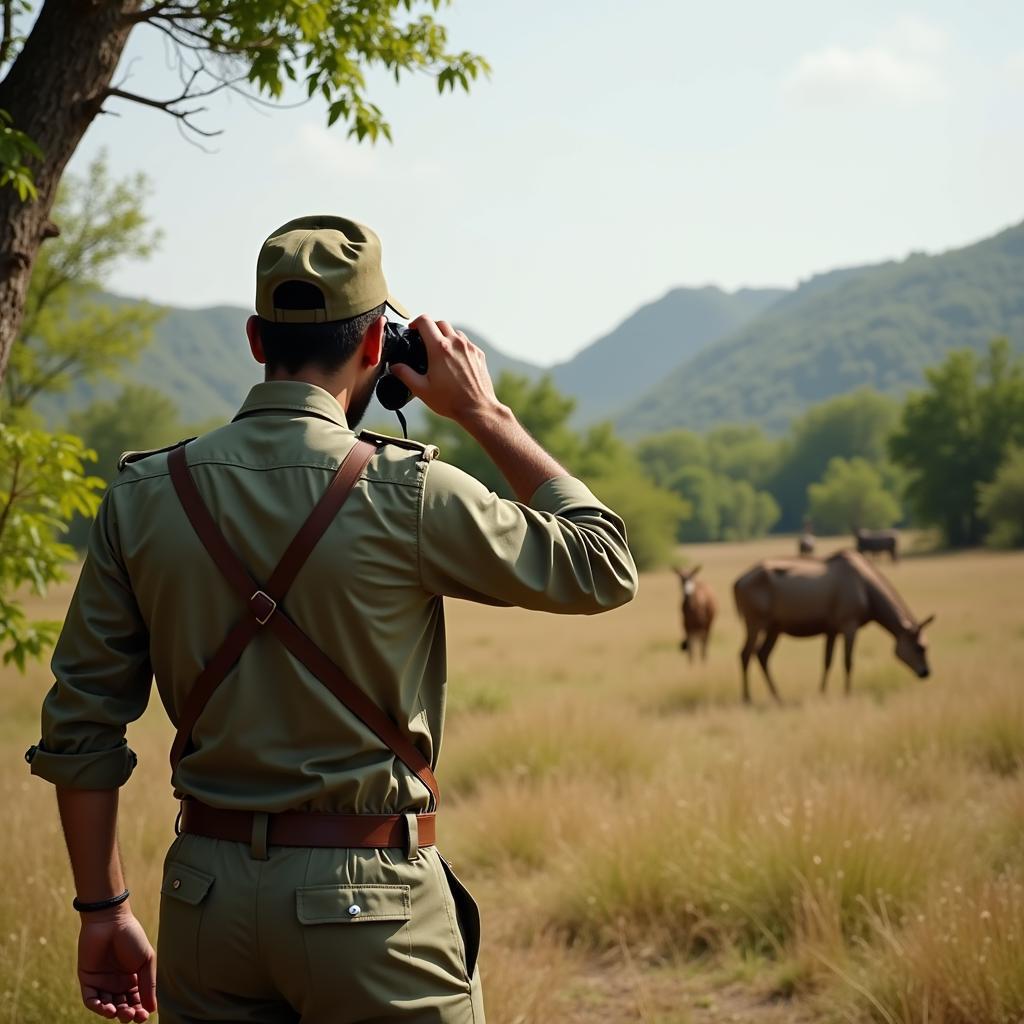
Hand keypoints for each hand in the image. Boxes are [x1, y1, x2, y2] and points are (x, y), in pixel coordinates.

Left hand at [77, 906, 156, 1021]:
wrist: (111, 921)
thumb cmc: (132, 937)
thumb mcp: (146, 960)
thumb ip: (148, 984)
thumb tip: (152, 1009)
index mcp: (133, 979)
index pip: (137, 1001)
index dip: (140, 1011)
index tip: (144, 1015)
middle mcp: (117, 983)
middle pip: (122, 1007)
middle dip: (127, 1014)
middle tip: (130, 1014)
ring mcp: (102, 983)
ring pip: (106, 1006)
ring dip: (112, 1012)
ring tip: (118, 1012)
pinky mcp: (88, 980)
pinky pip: (91, 999)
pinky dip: (97, 1006)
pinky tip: (106, 1008)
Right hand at [390, 316, 502, 426]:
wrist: (477, 408)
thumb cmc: (450, 401)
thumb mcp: (421, 389)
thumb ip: (405, 374)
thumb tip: (394, 366)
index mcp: (439, 348)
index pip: (425, 321)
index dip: (415, 323)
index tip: (413, 330)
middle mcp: (456, 343)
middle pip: (440, 323)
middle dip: (430, 328)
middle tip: (424, 340)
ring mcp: (469, 348)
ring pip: (455, 332)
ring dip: (445, 336)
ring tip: (439, 351)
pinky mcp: (479, 354)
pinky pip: (466, 343)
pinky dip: (458, 346)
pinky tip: (454, 360)